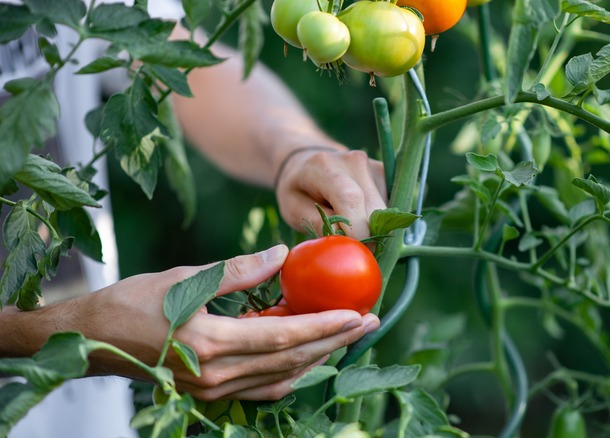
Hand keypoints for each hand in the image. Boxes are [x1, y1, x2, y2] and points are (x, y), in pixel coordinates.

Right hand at [68, 245, 379, 400]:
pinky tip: (308, 353)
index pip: (285, 335)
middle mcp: (217, 374)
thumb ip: (239, 269)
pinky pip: (264, 386)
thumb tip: (284, 254)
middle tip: (369, 323)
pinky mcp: (210, 393)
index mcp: (211, 343)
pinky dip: (291, 369)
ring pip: (283, 376)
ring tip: (347, 335)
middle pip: (292, 359)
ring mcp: (214, 390)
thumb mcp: (186, 277)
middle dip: (336, 342)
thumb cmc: (132, 302)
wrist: (92, 339)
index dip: (326, 325)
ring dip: (319, 357)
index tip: (359, 313)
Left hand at [275, 148, 387, 240]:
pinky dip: (379, 218)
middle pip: (374, 207)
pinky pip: (390, 204)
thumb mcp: (293, 210)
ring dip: (374, 227)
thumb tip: (345, 239)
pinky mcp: (385, 172)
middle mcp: (354, 161)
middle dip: (370, 235)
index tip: (356, 251)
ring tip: (352, 228)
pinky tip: (361, 217)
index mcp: (324, 167)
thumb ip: (316, 223)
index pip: (350, 199)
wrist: (308, 162)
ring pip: (386, 209)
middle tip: (355, 250)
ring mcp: (372, 165)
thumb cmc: (298, 190)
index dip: (357, 230)